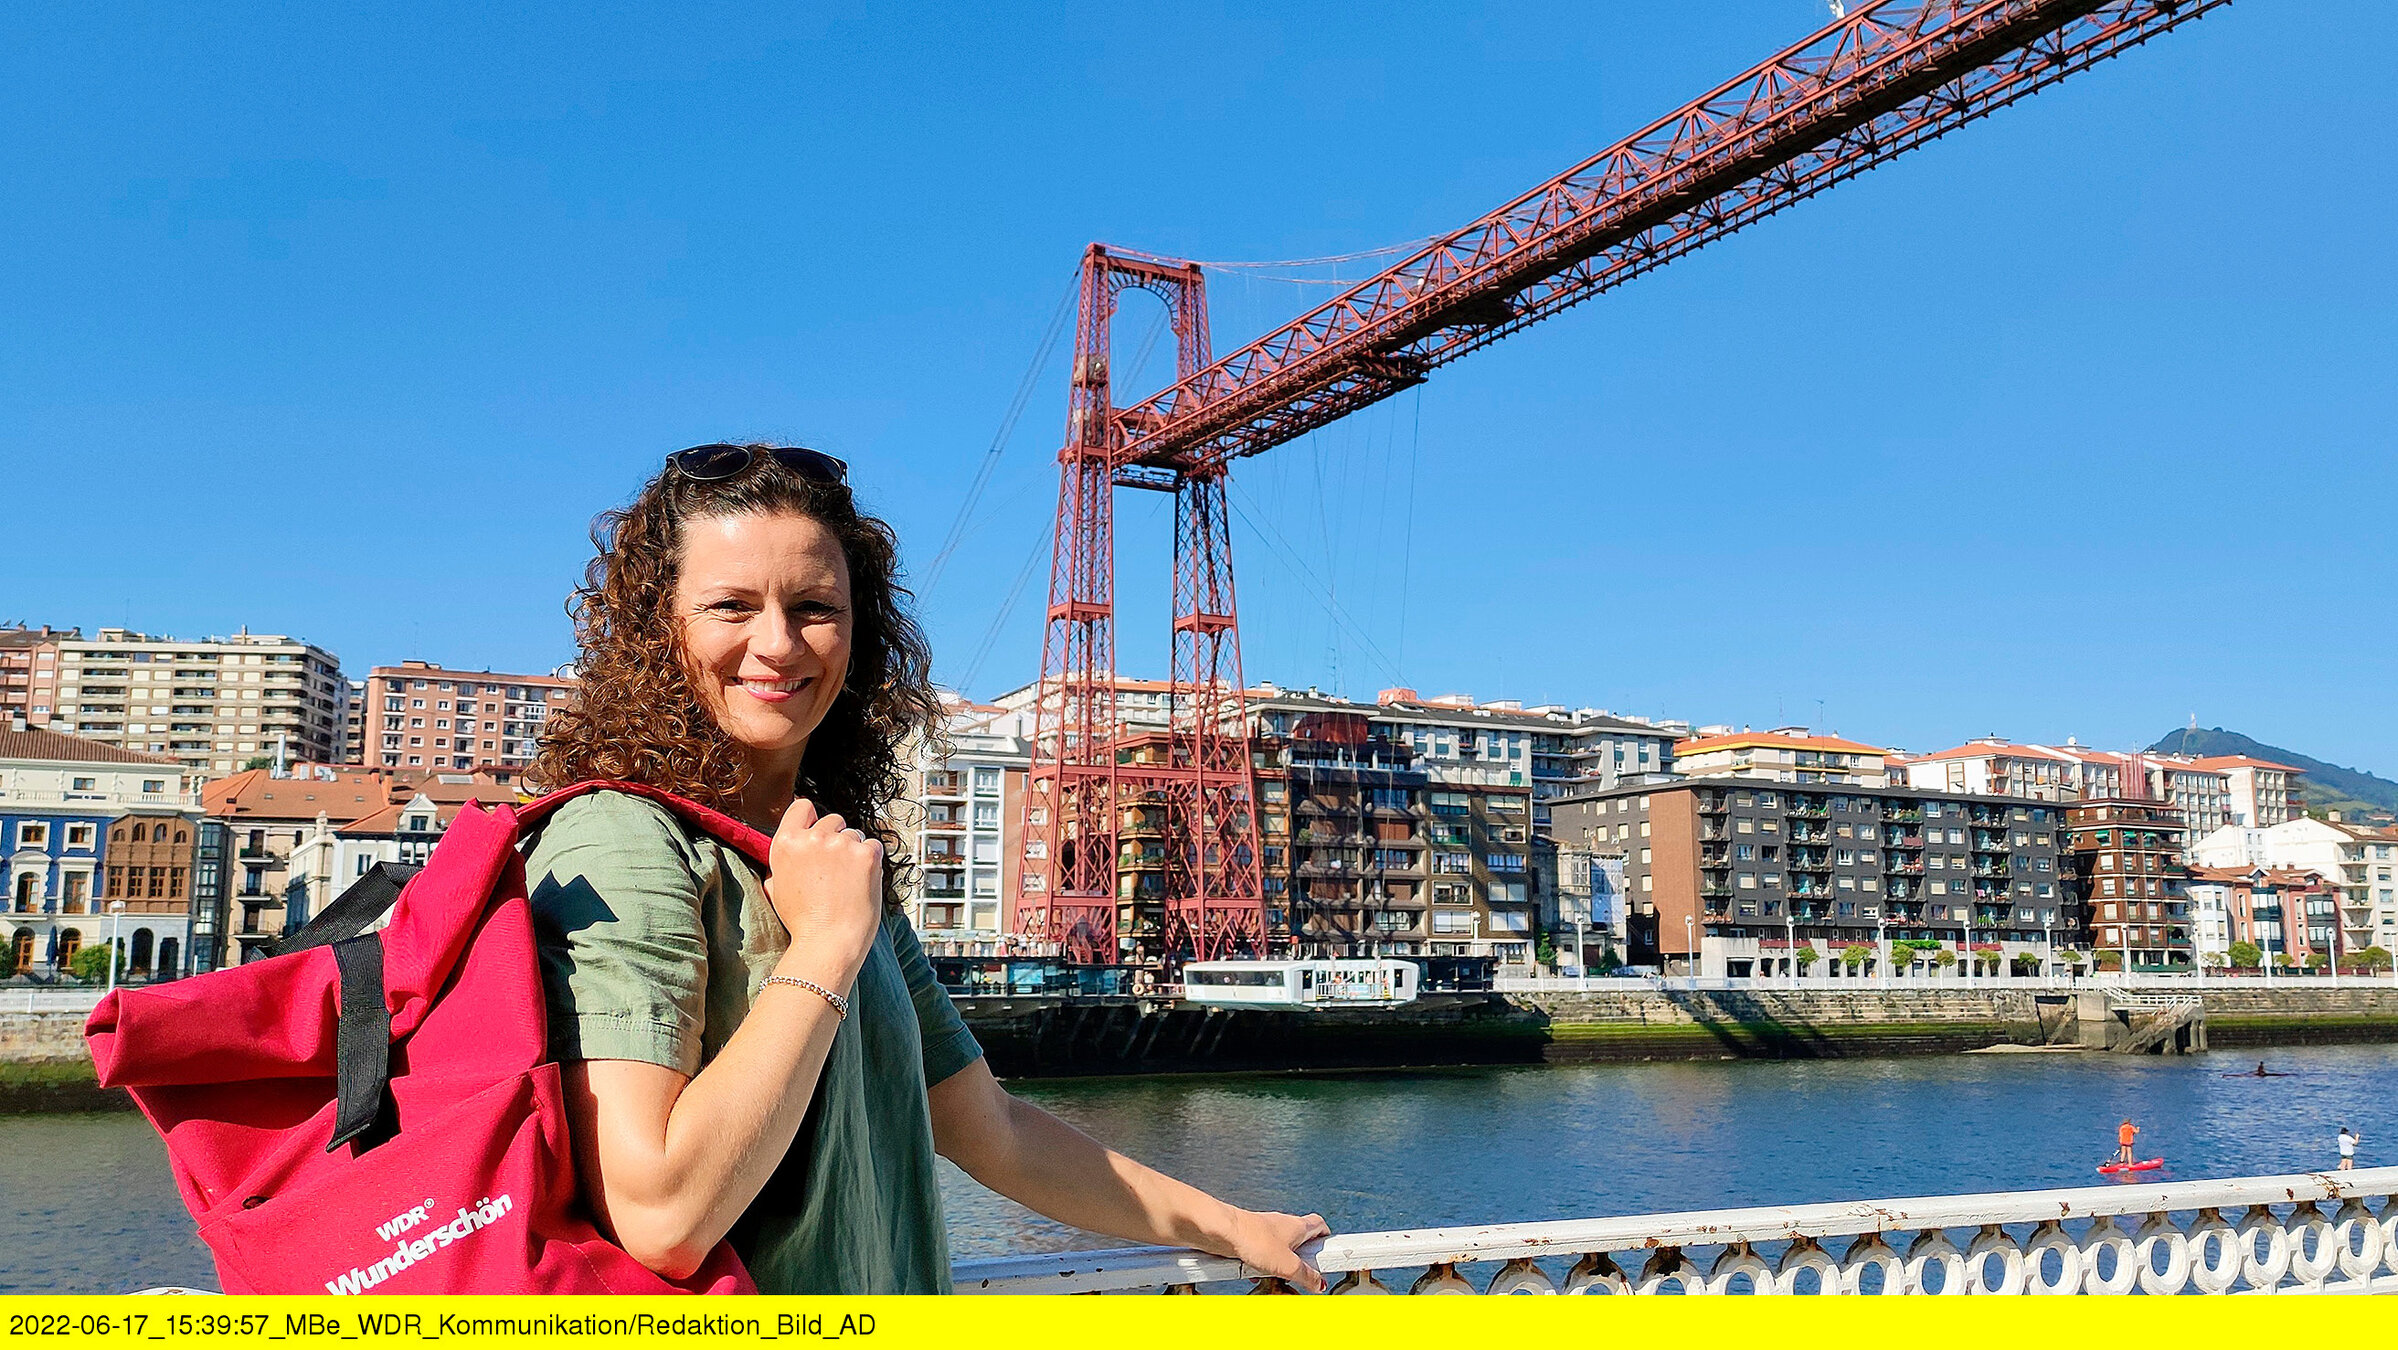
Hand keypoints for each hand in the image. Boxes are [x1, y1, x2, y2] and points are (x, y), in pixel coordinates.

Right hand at [764, 798, 882, 984]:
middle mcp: (813, 838)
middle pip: (833, 819)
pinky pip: (874, 847)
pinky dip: (871, 861)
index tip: (817, 829)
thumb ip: (782, 862)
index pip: (802, 807)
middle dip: (836, 837)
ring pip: (855, 834)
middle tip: (835, 868)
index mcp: (786, 843)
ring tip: (847, 882)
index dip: (811, 817)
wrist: (827, 944)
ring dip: (854, 851)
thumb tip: (791, 849)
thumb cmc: (803, 922)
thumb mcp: (776, 888)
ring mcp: (841, 844)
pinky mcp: (866, 855)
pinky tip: (861, 883)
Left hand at [1220, 1209, 1330, 1292]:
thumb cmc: (1254, 1240)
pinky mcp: (1250, 1238)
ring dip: (1281, 1264)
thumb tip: (1319, 1283)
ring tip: (1279, 1278)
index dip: (1325, 1238)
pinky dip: (1262, 1265)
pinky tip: (1257, 1276)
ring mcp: (1265, 1231)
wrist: (1222, 1231)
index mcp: (1297, 1226)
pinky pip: (1261, 1254)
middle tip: (1303, 1273)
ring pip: (1280, 1249)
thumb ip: (1305, 1275)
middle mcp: (1282, 1225)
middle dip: (1302, 1258)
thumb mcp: (1287, 1265)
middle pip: (1300, 1239)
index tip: (1327, 1254)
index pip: (1319, 1225)